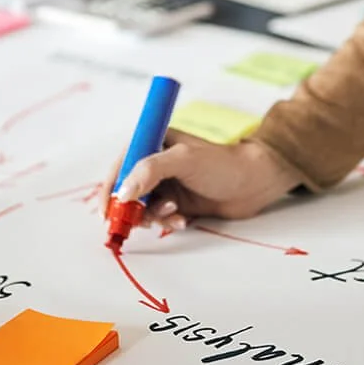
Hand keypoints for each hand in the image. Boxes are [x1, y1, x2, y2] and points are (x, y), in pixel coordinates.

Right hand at [101, 132, 302, 229]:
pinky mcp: (177, 202)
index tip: (108, 209)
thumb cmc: (222, 163)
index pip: (121, 164)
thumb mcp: (184, 160)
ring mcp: (167, 184)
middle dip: (132, 208)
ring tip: (173, 213)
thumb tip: (123, 192)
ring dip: (153, 216)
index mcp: (154, 142)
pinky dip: (166, 222)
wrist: (255, 182)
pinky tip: (181, 220)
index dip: (110, 187)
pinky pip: (159, 217)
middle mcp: (157, 163)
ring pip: (143, 207)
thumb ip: (150, 170)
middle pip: (128, 189)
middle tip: (140, 220)